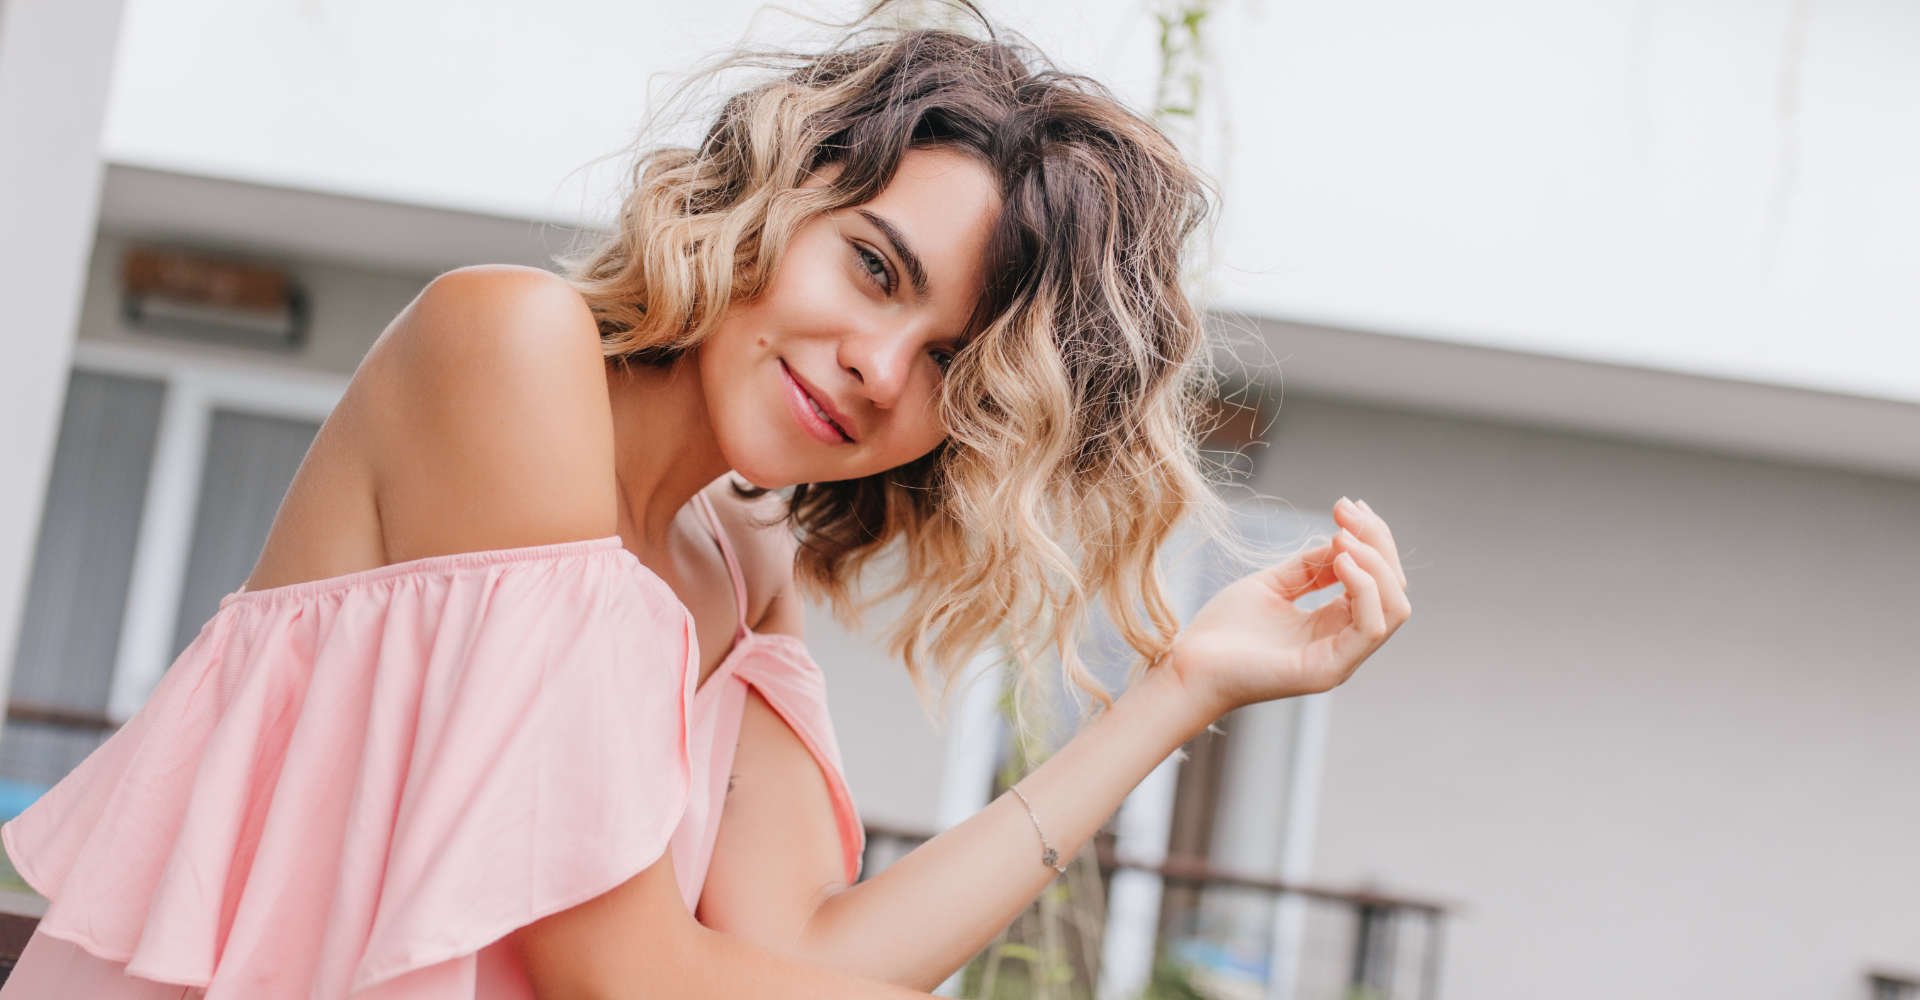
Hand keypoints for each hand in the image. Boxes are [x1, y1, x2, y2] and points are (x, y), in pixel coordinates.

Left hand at [1165, 497, 1411, 716]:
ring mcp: (1340, 660)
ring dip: (1376, 563)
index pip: (1378, 580)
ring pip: (1394, 608)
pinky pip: (1371, 627)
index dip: (1371, 539)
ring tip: (1343, 538)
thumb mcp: (1272, 584)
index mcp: (1332, 625)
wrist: (1189, 664)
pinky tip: (1339, 562)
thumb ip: (1310, 566)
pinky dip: (1364, 588)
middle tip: (1347, 511)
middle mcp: (1344, 643)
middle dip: (1377, 542)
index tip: (1347, 505)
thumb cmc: (1222, 630)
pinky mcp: (1328, 670)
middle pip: (1393, 589)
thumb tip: (1344, 540)